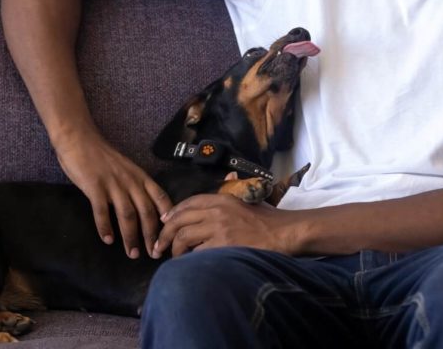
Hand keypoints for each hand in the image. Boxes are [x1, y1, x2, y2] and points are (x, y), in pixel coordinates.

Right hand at [54, 131, 171, 257]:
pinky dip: (105, 226)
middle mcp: (131, 181)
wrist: (80, 140)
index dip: (168, 218)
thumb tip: (145, 209)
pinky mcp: (94, 187)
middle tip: (153, 253)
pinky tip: (107, 240)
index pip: (161, 198)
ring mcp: (113, 184)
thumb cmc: (103, 157)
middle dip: (151, 234)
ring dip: (131, 236)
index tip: (170, 235)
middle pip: (147, 211)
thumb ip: (135, 186)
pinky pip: (101, 210)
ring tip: (132, 253)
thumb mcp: (127, 170)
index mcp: (141, 177)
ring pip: (127, 214)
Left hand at [153, 193, 296, 257]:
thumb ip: (235, 190)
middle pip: (179, 220)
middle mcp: (217, 211)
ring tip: (174, 258)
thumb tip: (229, 177)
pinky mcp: (222, 246)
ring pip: (183, 237)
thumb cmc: (268, 219)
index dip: (173, 213)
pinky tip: (190, 265)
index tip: (164, 222)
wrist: (283, 233)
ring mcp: (219, 228)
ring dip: (174, 250)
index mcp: (222, 199)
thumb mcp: (249, 198)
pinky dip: (189, 260)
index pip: (188, 202)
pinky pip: (195, 253)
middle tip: (159, 246)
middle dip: (165, 234)